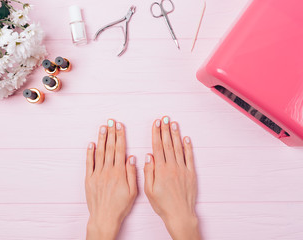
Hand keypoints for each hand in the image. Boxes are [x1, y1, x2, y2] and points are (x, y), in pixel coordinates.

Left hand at [85, 120, 136, 239]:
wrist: (104, 217)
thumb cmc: (120, 206)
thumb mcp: (133, 191)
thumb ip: (132, 173)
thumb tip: (132, 157)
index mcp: (119, 172)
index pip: (120, 150)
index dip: (120, 136)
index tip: (120, 126)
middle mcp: (108, 170)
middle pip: (110, 148)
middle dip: (111, 133)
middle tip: (111, 121)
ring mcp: (97, 174)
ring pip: (100, 152)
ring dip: (101, 139)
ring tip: (103, 127)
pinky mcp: (89, 179)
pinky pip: (89, 163)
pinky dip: (90, 153)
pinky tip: (91, 143)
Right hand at [144, 116, 200, 239]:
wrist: (180, 214)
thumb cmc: (162, 204)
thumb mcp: (149, 190)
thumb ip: (148, 172)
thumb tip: (148, 156)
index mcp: (160, 170)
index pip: (157, 147)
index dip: (156, 134)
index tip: (156, 123)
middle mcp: (172, 167)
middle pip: (168, 144)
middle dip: (165, 130)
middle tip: (165, 118)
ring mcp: (182, 169)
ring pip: (178, 148)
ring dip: (176, 135)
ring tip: (174, 123)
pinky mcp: (190, 174)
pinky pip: (189, 157)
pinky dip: (188, 147)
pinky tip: (186, 138)